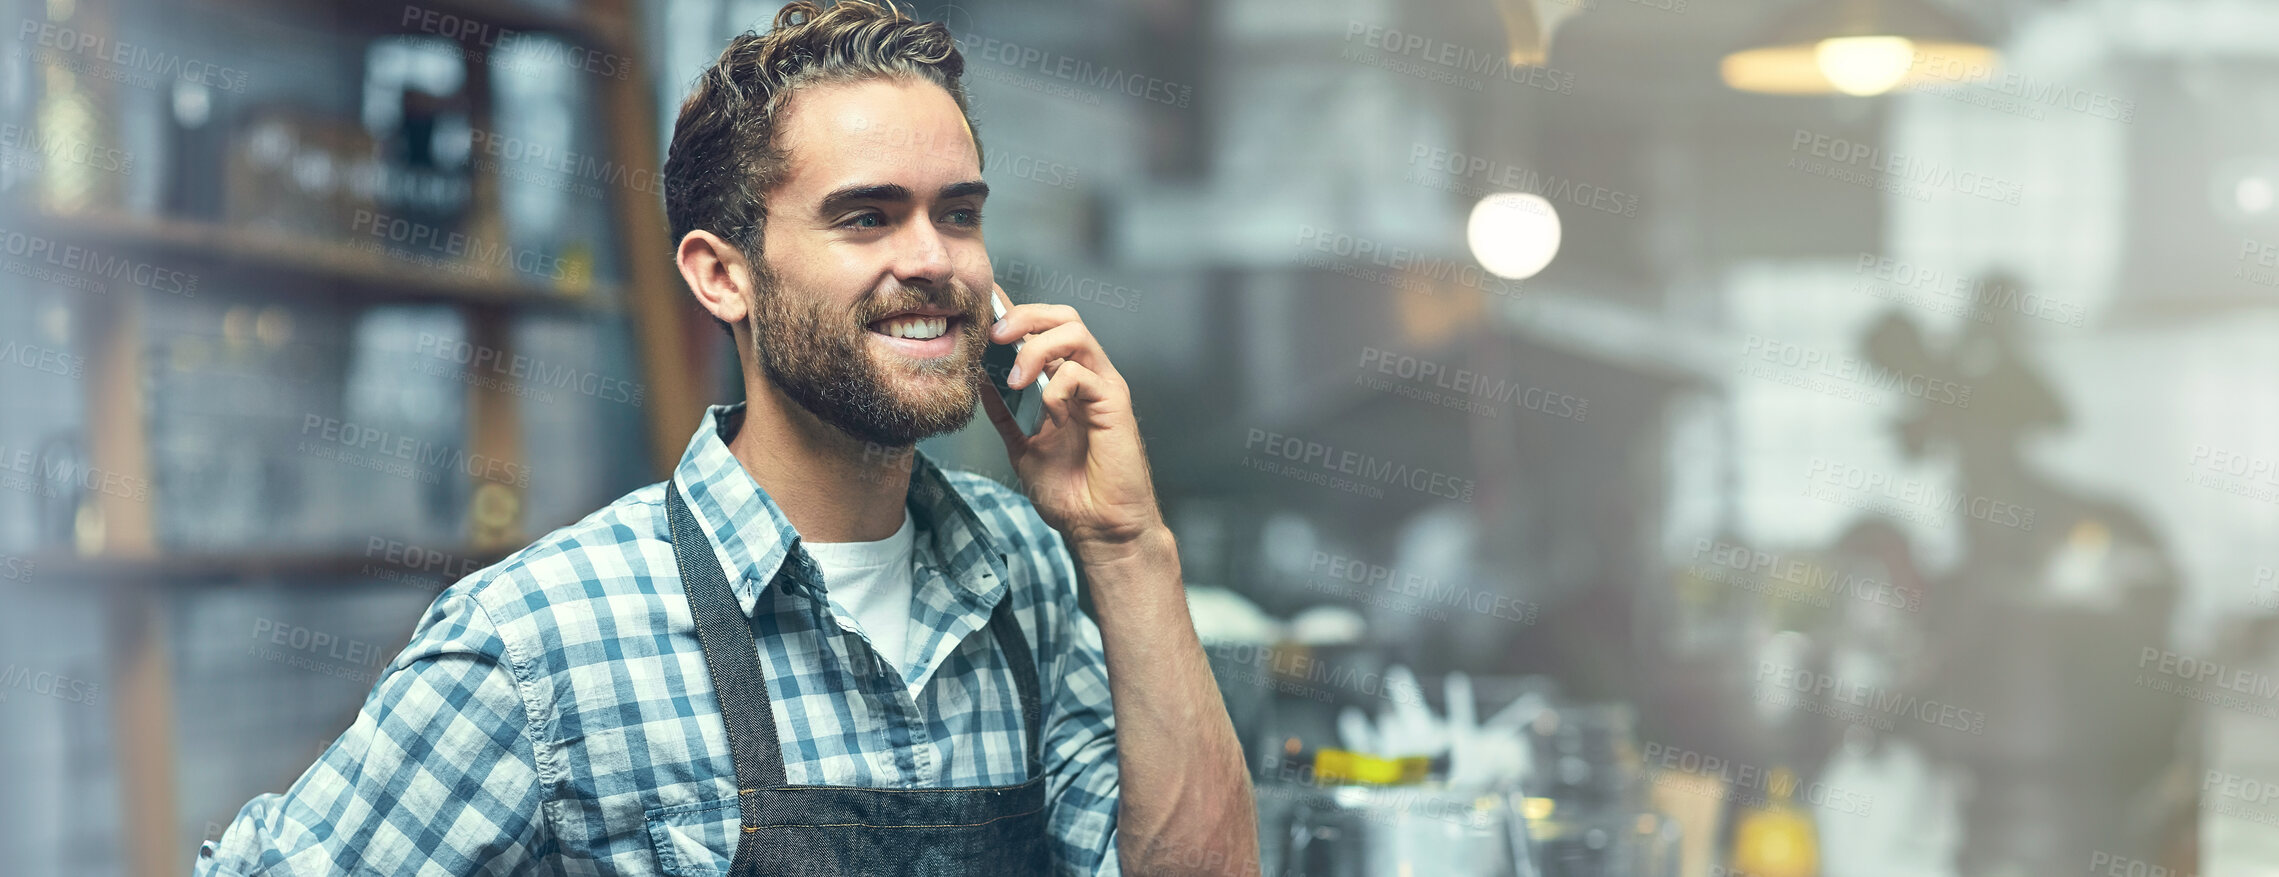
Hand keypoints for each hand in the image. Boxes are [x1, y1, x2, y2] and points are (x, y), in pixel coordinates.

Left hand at [980, 285, 1165, 552]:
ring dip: (1038, 347)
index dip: (1016, 315)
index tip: (983, 316)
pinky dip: (1056, 388)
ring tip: (1016, 378)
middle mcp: (1087, 377)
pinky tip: (1049, 416)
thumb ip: (1004, 414)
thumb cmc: (1069, 492)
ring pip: (1074, 332)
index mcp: (1067, 383)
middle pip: (1063, 316)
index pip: (1045, 328)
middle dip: (1025, 317)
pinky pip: (1082, 373)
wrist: (1097, 528)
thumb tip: (980, 380)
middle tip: (996, 338)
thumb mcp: (1022, 446)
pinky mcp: (1115, 404)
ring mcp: (1103, 387)